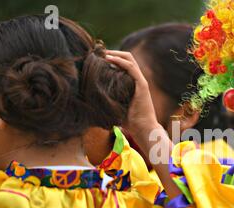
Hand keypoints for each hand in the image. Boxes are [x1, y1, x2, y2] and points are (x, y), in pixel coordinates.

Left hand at [105, 51, 180, 198]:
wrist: (144, 130)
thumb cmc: (130, 123)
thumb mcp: (115, 107)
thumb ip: (107, 101)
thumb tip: (89, 99)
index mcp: (132, 83)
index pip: (123, 64)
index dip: (111, 58)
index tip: (97, 58)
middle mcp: (138, 80)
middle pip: (127, 58)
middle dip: (112, 52)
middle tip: (98, 53)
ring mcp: (141, 81)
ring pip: (129, 59)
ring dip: (115, 54)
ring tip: (101, 53)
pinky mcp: (142, 85)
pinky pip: (131, 68)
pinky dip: (120, 61)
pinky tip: (109, 59)